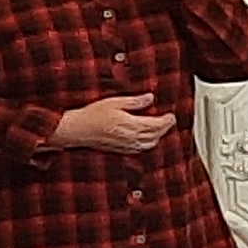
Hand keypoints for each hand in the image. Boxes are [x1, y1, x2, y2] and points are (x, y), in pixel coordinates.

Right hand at [51, 94, 173, 152]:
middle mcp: (131, 138)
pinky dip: (147, 143)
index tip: (171, 116)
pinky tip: (146, 139)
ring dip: (157, 137)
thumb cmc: (92, 115)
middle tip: (168, 121)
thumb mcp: (114, 103)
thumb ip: (134, 102)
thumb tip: (149, 98)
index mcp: (132, 125)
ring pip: (149, 144)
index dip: (166, 121)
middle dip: (164, 128)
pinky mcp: (120, 150)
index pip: (156, 125)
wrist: (76, 130)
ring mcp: (126, 145)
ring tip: (160, 129)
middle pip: (155, 135)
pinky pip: (140, 149)